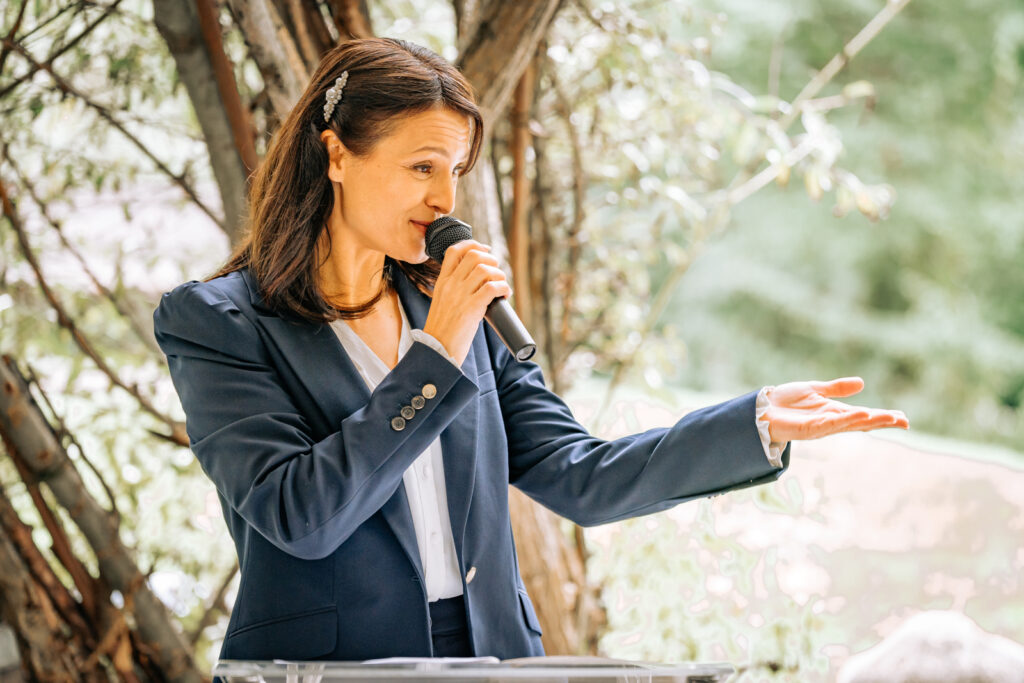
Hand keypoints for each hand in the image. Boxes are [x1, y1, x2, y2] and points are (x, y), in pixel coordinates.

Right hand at [422, 240, 511, 365]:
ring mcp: (460, 296)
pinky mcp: (471, 308)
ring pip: (485, 269)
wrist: (437, 351)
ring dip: (500, 275)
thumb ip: (454, 291)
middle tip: (496, 272)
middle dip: (491, 259)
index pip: (454, 251)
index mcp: (442, 282)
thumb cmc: (443, 332)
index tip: (485, 250)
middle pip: (474, 255)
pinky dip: (503, 288)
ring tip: (502, 286)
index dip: (473, 244)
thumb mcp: (442, 304)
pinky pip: (492, 288)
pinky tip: (505, 296)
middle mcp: (450, 285)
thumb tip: (478, 284)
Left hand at [764, 376, 908, 442]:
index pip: (864, 415)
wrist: (760, 409)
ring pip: (850, 424)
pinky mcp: (807, 429)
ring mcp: (820, 427)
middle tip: (905, 422)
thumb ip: (837, 389)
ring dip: (869, 421)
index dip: (883, 417)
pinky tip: (860, 415)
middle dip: (883, 422)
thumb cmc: (785, 402)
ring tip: (888, 417)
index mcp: (834, 412)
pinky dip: (845, 420)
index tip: (903, 418)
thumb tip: (862, 384)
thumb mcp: (814, 389)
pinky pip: (829, 424)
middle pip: (862, 422)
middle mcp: (830, 422)